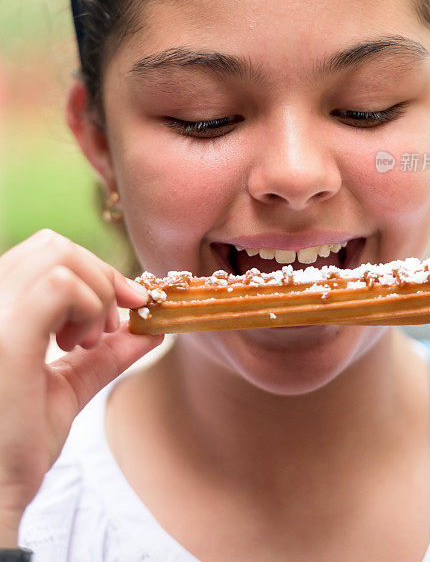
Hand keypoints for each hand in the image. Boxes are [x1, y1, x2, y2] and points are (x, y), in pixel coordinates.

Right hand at [0, 229, 162, 542]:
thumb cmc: (15, 447)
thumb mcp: (66, 386)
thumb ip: (104, 354)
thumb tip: (151, 331)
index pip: (42, 251)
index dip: (92, 268)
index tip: (125, 305)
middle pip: (53, 246)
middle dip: (99, 277)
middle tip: (109, 327)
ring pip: (59, 257)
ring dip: (94, 294)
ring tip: (88, 342)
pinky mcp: (5, 338)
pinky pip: (58, 286)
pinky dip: (88, 306)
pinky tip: (80, 345)